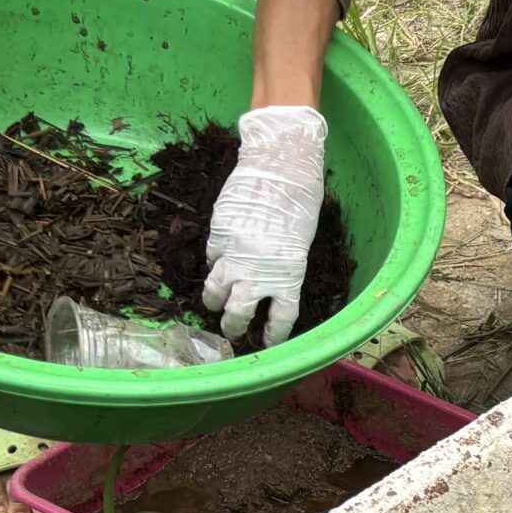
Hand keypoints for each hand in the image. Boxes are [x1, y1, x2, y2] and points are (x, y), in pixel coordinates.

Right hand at [203, 106, 326, 342]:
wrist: (277, 169)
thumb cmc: (299, 202)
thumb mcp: (300, 241)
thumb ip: (283, 265)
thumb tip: (268, 278)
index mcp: (288, 276)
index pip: (281, 317)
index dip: (274, 334)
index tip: (268, 343)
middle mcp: (259, 271)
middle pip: (239, 312)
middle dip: (233, 327)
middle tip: (231, 332)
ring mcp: (234, 255)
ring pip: (215, 291)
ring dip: (212, 301)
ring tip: (212, 305)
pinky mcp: (217, 236)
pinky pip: (211, 258)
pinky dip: (214, 263)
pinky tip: (217, 263)